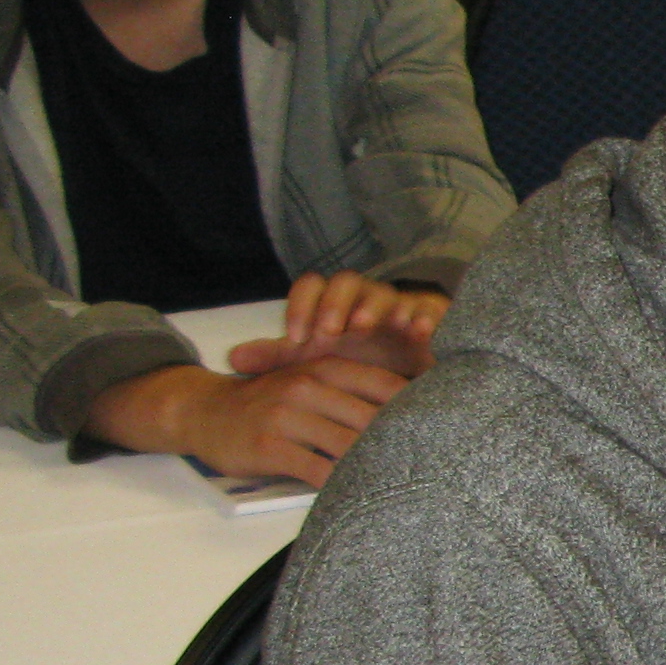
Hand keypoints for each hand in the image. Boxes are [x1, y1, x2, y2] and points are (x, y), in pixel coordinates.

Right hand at [81, 353, 417, 484]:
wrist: (204, 412)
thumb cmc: (268, 403)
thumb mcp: (308, 384)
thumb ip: (350, 394)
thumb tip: (409, 416)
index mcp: (325, 368)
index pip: (386, 386)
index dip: (418, 408)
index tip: (447, 430)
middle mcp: (309, 386)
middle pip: (372, 419)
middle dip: (403, 444)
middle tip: (436, 469)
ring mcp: (288, 415)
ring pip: (348, 447)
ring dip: (374, 469)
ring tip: (403, 489)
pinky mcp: (271, 446)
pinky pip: (317, 471)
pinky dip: (340, 487)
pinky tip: (358, 498)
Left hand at [232, 270, 445, 383]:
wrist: (406, 382)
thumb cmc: (357, 367)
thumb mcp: (315, 364)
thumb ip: (277, 358)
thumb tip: (233, 359)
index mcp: (333, 305)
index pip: (311, 286)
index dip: (300, 306)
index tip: (295, 338)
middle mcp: (364, 300)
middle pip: (347, 282)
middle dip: (336, 303)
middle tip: (329, 332)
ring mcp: (400, 307)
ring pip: (386, 292)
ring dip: (374, 307)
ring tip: (364, 327)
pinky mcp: (433, 319)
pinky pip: (431, 308)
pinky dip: (424, 316)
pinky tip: (416, 333)